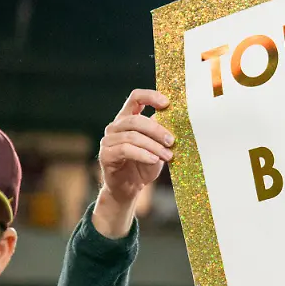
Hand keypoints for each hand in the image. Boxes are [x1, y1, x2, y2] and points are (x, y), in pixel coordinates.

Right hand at [99, 89, 172, 205]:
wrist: (130, 188)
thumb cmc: (144, 165)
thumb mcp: (158, 147)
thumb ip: (163, 133)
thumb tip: (178, 120)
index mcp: (128, 118)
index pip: (136, 97)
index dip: (151, 96)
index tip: (167, 103)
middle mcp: (115, 126)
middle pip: (136, 120)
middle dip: (157, 130)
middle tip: (172, 140)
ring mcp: (108, 140)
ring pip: (132, 136)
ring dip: (153, 146)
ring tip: (167, 156)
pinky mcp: (105, 155)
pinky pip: (125, 149)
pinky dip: (142, 154)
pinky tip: (154, 160)